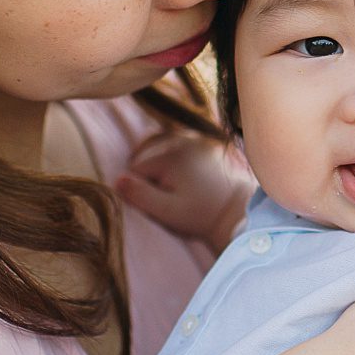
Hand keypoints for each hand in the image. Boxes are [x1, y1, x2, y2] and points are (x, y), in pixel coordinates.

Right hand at [115, 131, 252, 251]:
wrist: (237, 211)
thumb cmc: (201, 215)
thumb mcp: (168, 211)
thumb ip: (141, 196)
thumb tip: (117, 180)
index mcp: (170, 157)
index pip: (136, 169)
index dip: (141, 189)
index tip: (159, 203)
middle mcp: (182, 140)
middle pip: (147, 155)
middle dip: (150, 175)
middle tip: (168, 196)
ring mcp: (195, 139)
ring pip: (161, 147)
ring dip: (160, 164)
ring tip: (173, 186)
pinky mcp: (205, 143)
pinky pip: (178, 144)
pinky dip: (174, 156)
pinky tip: (182, 175)